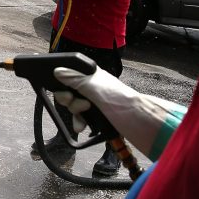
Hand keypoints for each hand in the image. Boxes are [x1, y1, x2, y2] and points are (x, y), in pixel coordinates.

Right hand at [52, 66, 186, 159]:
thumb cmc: (120, 102)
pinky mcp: (98, 116)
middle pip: (70, 91)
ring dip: (74, 113)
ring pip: (74, 106)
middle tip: (78, 104)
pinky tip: (81, 127)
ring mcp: (95, 102)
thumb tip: (58, 71)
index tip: (60, 87)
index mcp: (93, 76)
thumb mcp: (95, 87)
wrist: (140, 123)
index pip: (71, 73)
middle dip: (69, 100)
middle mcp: (93, 87)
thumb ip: (75, 79)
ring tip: (83, 118)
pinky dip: (79, 122)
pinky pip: (81, 118)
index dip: (63, 81)